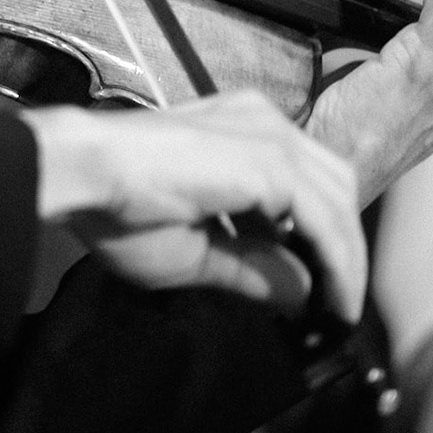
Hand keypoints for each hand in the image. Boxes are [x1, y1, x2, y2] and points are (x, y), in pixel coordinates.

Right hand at [20, 91, 364, 320]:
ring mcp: (271, 137)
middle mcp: (263, 123)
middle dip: (343, 247)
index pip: (305, 182)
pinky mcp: (273, 162)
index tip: (319, 288)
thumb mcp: (194, 252)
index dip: (320, 236)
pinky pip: (326, 221)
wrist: (86, 173)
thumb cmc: (117, 208)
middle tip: (337, 301)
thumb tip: (301, 295)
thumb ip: (251, 268)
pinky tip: (335, 301)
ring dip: (346, 260)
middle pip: (334, 186)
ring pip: (338, 202)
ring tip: (338, 309)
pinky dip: (339, 264)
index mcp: (241, 132)